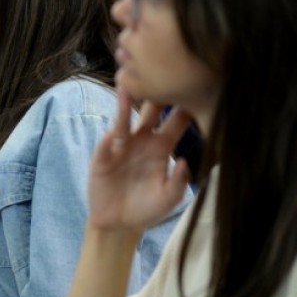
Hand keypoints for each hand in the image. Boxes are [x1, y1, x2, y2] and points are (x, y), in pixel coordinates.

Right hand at [88, 91, 190, 231]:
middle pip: (150, 113)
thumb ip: (179, 182)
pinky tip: (112, 135)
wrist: (119, 224)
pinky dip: (108, 140)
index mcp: (162, 147)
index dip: (184, 107)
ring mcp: (120, 148)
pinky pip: (105, 146)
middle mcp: (141, 141)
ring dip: (124, 104)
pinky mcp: (102, 159)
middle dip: (155, 94)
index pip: (175, 121)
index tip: (195, 88)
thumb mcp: (169, 199)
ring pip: (123, 121)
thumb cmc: (147, 209)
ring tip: (125, 86)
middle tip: (162, 72)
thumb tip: (184, 161)